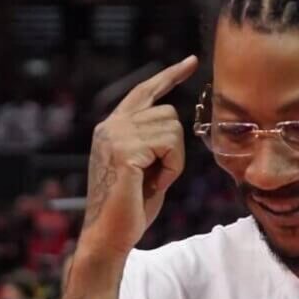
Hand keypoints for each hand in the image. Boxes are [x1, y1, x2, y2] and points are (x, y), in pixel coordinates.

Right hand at [78, 55, 197, 258]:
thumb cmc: (129, 209)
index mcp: (112, 127)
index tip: (190, 62)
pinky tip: (152, 185)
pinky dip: (171, 170)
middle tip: (157, 177)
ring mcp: (115, 137)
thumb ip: (154, 142)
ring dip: (173, 161)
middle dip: (174, 149)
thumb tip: (174, 122)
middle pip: (169, 113)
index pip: (144, 91)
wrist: (108, 237)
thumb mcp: (144, 167)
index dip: (169, 75)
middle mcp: (110, 126)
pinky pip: (170, 147)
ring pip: (172, 130)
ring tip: (151, 182)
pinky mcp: (125, 152)